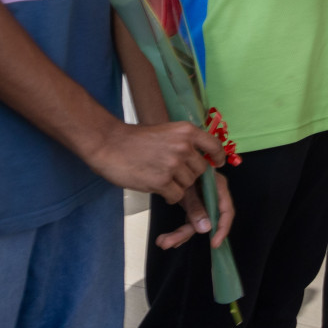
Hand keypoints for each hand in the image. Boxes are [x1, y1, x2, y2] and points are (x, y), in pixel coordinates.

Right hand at [82, 119, 223, 203]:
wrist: (109, 144)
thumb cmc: (135, 139)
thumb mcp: (166, 131)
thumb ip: (184, 142)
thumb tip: (199, 156)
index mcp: (187, 131)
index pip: (214, 146)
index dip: (218, 157)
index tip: (218, 163)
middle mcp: (184, 147)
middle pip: (201, 170)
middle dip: (190, 174)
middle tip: (174, 173)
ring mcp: (173, 165)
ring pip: (189, 184)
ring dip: (178, 185)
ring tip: (161, 178)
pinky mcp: (161, 181)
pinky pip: (177, 195)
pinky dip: (170, 195)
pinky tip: (159, 188)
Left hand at [156, 171, 234, 250]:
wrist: (171, 161)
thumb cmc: (181, 167)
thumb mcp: (188, 188)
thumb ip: (196, 207)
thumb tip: (205, 229)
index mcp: (217, 188)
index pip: (226, 211)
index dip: (222, 228)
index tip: (214, 243)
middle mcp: (211, 196)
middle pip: (206, 220)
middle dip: (186, 233)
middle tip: (170, 243)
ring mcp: (202, 202)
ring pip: (195, 223)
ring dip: (179, 234)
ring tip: (163, 242)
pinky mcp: (193, 205)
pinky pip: (189, 222)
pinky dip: (179, 231)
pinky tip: (168, 239)